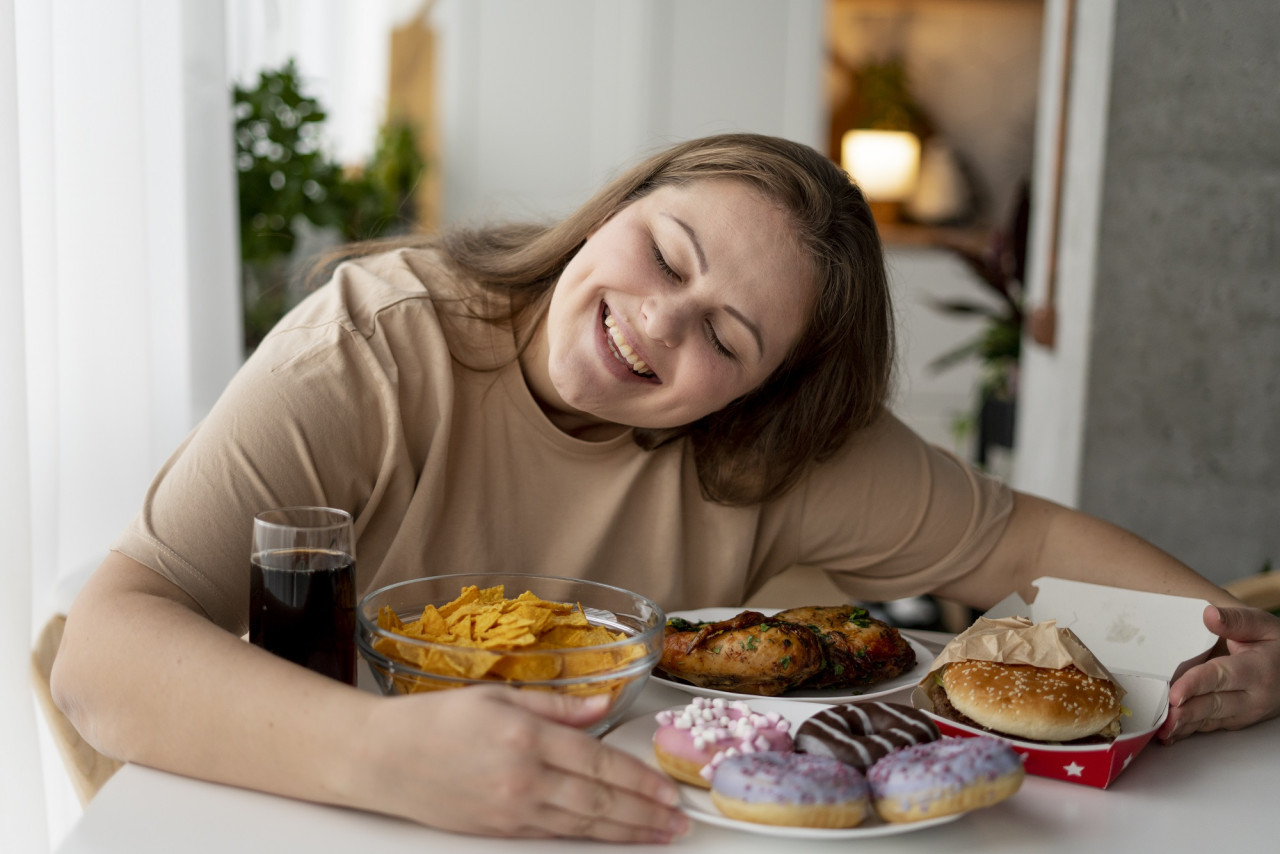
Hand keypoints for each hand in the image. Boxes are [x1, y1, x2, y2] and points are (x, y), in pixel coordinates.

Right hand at [347, 685, 688, 841]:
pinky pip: (553, 835)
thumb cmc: (433, 721)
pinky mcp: (497, 831)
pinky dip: (588, 838)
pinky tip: (608, 837)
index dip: (639, 780)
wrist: (379, 758)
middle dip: (644, 814)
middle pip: (598, 801)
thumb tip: (604, 703)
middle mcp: (522, 778)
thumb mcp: (498, 695)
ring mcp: (510, 810)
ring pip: (581, 825)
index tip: (667, 790)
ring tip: (656, 835)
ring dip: (625, 833)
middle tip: (677, 823)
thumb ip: (558, 704)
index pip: (599, 762)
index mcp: (525, 736)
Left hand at [1158, 605, 1279, 743]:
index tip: (1174, 693)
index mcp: (1257, 670)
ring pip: (1211, 721)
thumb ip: (1234, 620)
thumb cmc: (1276, 645)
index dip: (1195, 685)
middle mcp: (1253, 697)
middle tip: (1162, 718)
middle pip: (1214, 705)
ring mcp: (1245, 713)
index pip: (1221, 677)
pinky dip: (1189, 731)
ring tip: (1161, 731)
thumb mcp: (1262, 625)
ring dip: (1185, 727)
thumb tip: (1209, 614)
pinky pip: (1210, 727)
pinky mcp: (1237, 721)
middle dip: (1186, 713)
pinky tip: (1170, 734)